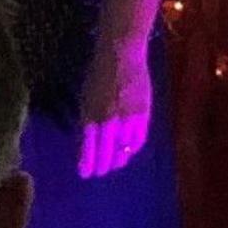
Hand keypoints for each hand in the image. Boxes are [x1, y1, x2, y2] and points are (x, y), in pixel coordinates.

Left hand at [79, 44, 153, 179]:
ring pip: (123, 148)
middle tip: (101, 173)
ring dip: (119, 159)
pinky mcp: (142, 113)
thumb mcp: (85, 96)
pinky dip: (133, 147)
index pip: (88, 147)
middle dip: (102, 165)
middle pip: (106, 151)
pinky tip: (129, 151)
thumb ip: (87, 118)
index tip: (85, 174)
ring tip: (116, 164)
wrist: (121, 54)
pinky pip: (139, 138)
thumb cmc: (99, 73)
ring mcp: (127, 117)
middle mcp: (108, 119)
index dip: (87, 162)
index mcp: (89, 114)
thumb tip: (86, 141)